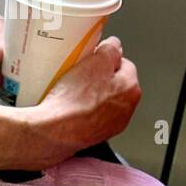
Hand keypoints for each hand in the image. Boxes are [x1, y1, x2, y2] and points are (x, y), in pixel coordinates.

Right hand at [23, 36, 141, 168]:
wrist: (53, 132)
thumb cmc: (73, 100)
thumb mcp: (96, 60)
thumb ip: (111, 49)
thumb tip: (114, 47)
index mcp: (132, 89)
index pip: (123, 64)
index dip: (105, 59)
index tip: (91, 60)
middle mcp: (126, 111)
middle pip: (113, 84)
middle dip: (99, 78)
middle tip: (80, 76)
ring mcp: (110, 127)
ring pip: (102, 101)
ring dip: (90, 96)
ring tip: (73, 94)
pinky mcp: (94, 137)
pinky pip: (90, 117)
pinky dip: (82, 112)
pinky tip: (70, 109)